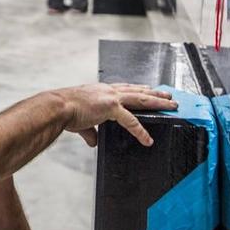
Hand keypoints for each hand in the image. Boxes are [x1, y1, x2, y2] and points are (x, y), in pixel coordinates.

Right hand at [53, 83, 176, 147]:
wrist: (57, 107)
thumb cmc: (64, 111)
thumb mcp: (80, 121)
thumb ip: (90, 131)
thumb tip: (94, 141)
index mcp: (100, 91)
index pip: (124, 88)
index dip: (138, 89)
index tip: (148, 89)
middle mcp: (108, 90)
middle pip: (137, 90)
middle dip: (154, 93)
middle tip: (169, 95)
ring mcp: (111, 97)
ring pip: (141, 99)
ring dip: (158, 102)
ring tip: (172, 105)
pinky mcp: (111, 108)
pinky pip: (131, 121)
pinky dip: (140, 131)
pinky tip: (148, 139)